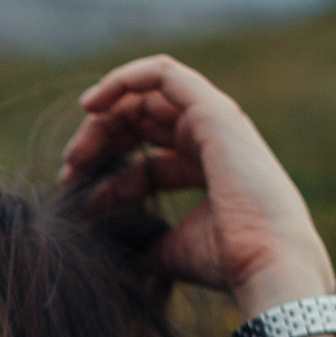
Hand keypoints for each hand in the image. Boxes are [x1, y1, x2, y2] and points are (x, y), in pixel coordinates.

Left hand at [61, 55, 335, 320]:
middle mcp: (212, 140)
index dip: (106, 176)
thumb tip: (110, 250)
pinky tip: (92, 104)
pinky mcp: (212, 110)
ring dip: (104, 116)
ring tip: (76, 152)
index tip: (75, 195)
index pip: (144, 162)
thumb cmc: (227, 262)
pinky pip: (163, 74)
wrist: (265, 260)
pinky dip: (124, 79)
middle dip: (99, 140)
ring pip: (145, 97)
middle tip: (70, 167)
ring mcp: (214, 121)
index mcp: (207, 170)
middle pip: (141, 123)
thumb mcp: (170, 249)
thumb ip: (142, 239)